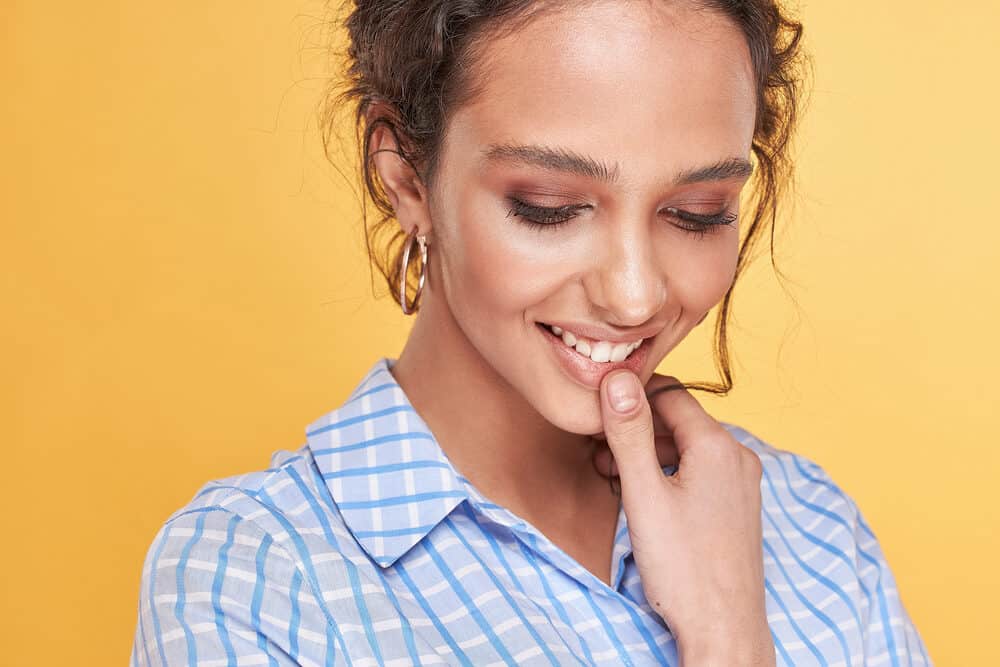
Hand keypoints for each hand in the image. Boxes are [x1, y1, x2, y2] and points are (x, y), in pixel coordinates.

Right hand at [597, 369, 773, 666]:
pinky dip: (668, 475)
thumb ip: (629, 434)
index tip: (598, 413)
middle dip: (635, 431)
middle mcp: (739, 457)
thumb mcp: (644, 495)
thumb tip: (616, 380)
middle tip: (598, 453)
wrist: (724, 629)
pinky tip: (642, 497)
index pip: (669, 393)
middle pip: (678, 421)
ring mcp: (743, 484)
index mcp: (718, 446)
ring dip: (648, 455)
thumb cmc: (684, 569)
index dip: (630, 398)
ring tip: (612, 478)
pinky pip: (699, 472)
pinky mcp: (738, 507)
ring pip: (687, 448)